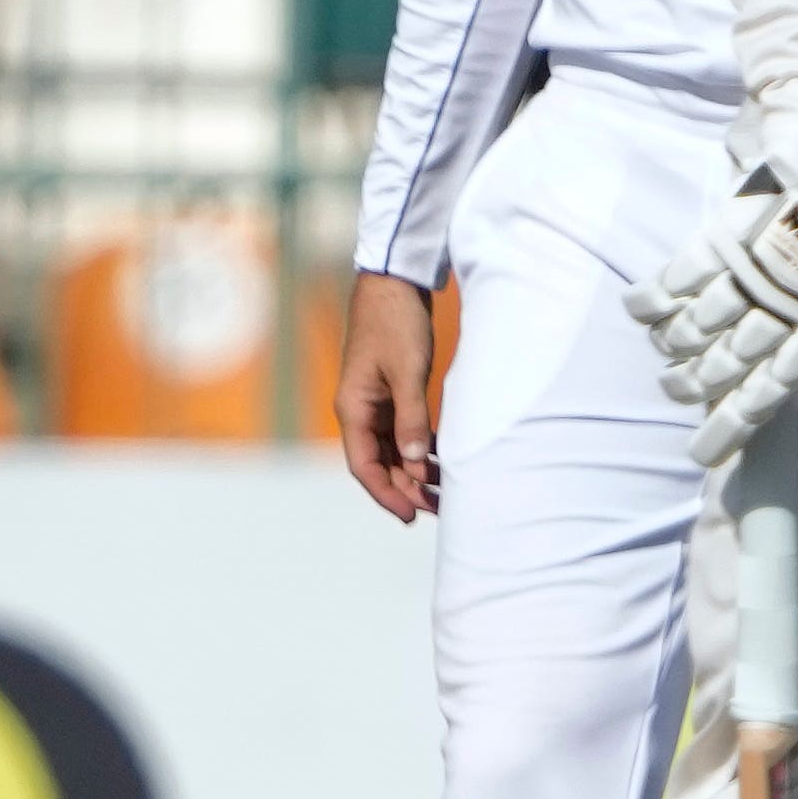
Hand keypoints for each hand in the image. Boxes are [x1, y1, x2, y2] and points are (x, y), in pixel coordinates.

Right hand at [336, 273, 441, 520]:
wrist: (393, 282)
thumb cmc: (395, 323)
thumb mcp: (407, 371)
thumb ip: (411, 418)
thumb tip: (415, 464)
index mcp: (353, 408)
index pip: (364, 466)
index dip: (386, 495)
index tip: (411, 516)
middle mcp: (359, 410)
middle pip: (378, 464)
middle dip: (405, 489)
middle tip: (439, 509)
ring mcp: (374, 402)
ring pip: (391, 451)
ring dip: (414, 473)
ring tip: (445, 492)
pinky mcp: (389, 392)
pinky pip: (401, 433)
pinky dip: (418, 450)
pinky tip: (441, 460)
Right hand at [625, 122, 797, 470]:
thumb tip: (779, 371)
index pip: (771, 388)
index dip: (733, 423)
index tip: (701, 455)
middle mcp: (784, 302)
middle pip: (726, 361)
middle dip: (694, 386)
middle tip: (675, 392)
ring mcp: (751, 269)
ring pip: (700, 325)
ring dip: (674, 347)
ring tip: (664, 358)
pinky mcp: (726, 233)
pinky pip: (680, 277)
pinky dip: (655, 298)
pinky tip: (639, 312)